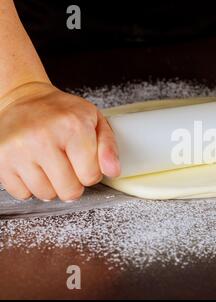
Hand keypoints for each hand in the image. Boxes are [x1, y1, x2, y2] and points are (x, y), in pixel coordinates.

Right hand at [0, 82, 119, 200]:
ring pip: (46, 195)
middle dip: (73, 183)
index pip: (90, 176)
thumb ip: (108, 147)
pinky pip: (23, 194)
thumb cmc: (62, 112)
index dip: (91, 172)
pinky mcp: (1, 160)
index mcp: (72, 126)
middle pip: (69, 190)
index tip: (84, 160)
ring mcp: (18, 150)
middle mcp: (43, 137)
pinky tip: (34, 166)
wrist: (25, 99)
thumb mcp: (94, 120)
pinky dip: (31, 186)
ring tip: (50, 164)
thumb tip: (113, 172)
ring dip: (52, 185)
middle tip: (68, 164)